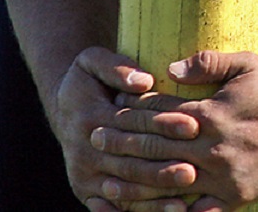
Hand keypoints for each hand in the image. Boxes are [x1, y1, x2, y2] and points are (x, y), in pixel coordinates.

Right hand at [48, 47, 199, 210]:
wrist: (64, 106)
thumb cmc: (88, 78)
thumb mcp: (92, 60)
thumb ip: (116, 66)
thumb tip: (144, 80)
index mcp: (91, 118)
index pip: (133, 124)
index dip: (163, 125)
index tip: (194, 126)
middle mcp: (85, 151)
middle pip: (128, 163)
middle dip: (162, 169)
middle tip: (193, 172)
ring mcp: (84, 175)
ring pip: (122, 191)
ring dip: (152, 199)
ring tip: (183, 203)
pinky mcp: (86, 192)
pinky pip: (112, 208)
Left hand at [89, 51, 257, 210]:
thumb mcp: (245, 65)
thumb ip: (207, 63)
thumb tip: (168, 68)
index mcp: (212, 114)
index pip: (162, 114)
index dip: (133, 112)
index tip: (110, 110)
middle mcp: (212, 147)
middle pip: (156, 148)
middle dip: (122, 144)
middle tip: (94, 139)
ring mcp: (221, 177)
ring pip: (167, 182)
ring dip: (134, 183)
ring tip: (107, 181)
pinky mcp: (232, 198)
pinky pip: (194, 211)